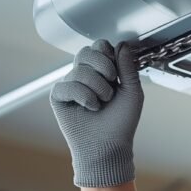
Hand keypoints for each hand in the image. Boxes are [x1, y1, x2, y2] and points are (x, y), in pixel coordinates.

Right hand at [50, 40, 143, 186]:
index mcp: (102, 71)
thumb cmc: (121, 122)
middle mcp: (84, 75)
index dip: (108, 54)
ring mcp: (70, 85)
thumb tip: (122, 44)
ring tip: (102, 102)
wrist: (108, 146)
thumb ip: (128, 67)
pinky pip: (66, 85)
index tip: (117, 72)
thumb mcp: (132, 92)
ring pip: (79, 69)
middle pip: (86, 52)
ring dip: (97, 87)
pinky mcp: (58, 97)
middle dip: (103, 66)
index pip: (99, 46)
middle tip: (112, 84)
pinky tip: (90, 108)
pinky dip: (83, 96)